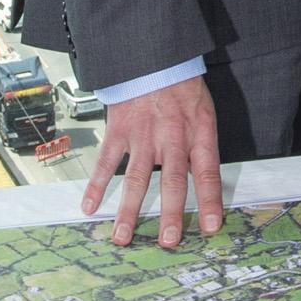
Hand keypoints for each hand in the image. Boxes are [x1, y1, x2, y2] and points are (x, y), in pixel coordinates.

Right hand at [82, 73, 223, 247]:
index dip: (210, 201)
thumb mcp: (204, 115)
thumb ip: (201, 148)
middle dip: (171, 214)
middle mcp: (171, 138)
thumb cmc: (183, 90)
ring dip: (128, 209)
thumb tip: (200, 184)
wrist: (156, 59)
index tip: (212, 227)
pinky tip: (88, 206)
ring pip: (136, 178)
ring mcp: (143, 136)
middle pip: (172, 181)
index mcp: (198, 134)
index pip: (208, 173)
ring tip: (122, 237)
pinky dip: (95, 184)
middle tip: (168, 242)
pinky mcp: (119, 131)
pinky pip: (106, 161)